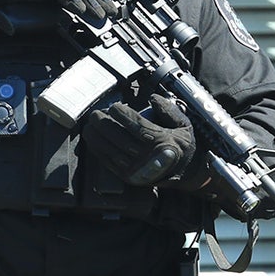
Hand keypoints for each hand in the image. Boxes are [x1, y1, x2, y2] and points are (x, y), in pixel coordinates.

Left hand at [82, 94, 202, 186]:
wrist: (183, 173)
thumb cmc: (180, 145)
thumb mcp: (184, 126)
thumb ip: (169, 110)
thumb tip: (153, 98)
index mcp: (164, 143)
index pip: (139, 128)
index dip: (124, 116)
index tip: (114, 106)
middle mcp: (149, 158)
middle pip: (121, 139)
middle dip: (105, 125)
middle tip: (96, 114)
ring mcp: (137, 169)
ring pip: (112, 151)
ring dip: (97, 137)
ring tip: (90, 125)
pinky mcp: (128, 177)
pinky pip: (109, 162)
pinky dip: (98, 150)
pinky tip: (92, 139)